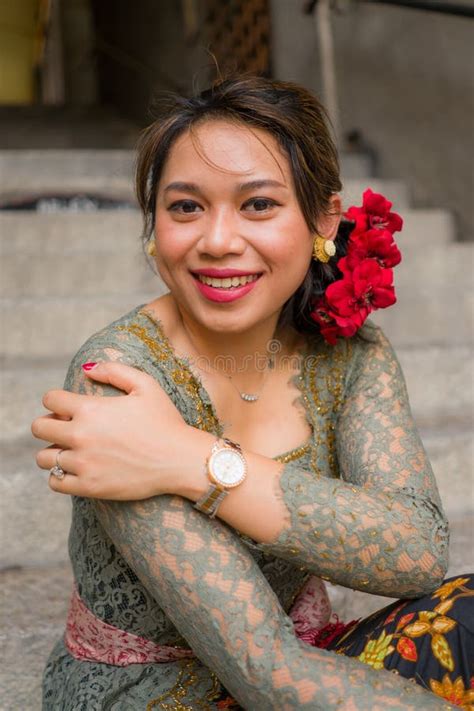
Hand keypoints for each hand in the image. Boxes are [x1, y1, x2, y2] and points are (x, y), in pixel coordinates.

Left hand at [32, 361, 204, 499]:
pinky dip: (61, 476)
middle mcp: (81, 435)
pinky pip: (55, 482)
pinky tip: (77, 470)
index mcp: (91, 409)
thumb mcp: (146, 386)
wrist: (181, 460)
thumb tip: (86, 368)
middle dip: (49, 425)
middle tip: (67, 429)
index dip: (57, 401)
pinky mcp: (88, 487)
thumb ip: (114, 371)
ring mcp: (83, 463)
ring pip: (44, 458)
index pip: (50, 400)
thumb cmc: (166, 421)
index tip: (68, 408)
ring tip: (71, 451)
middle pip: (39, 428)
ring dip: (54, 452)